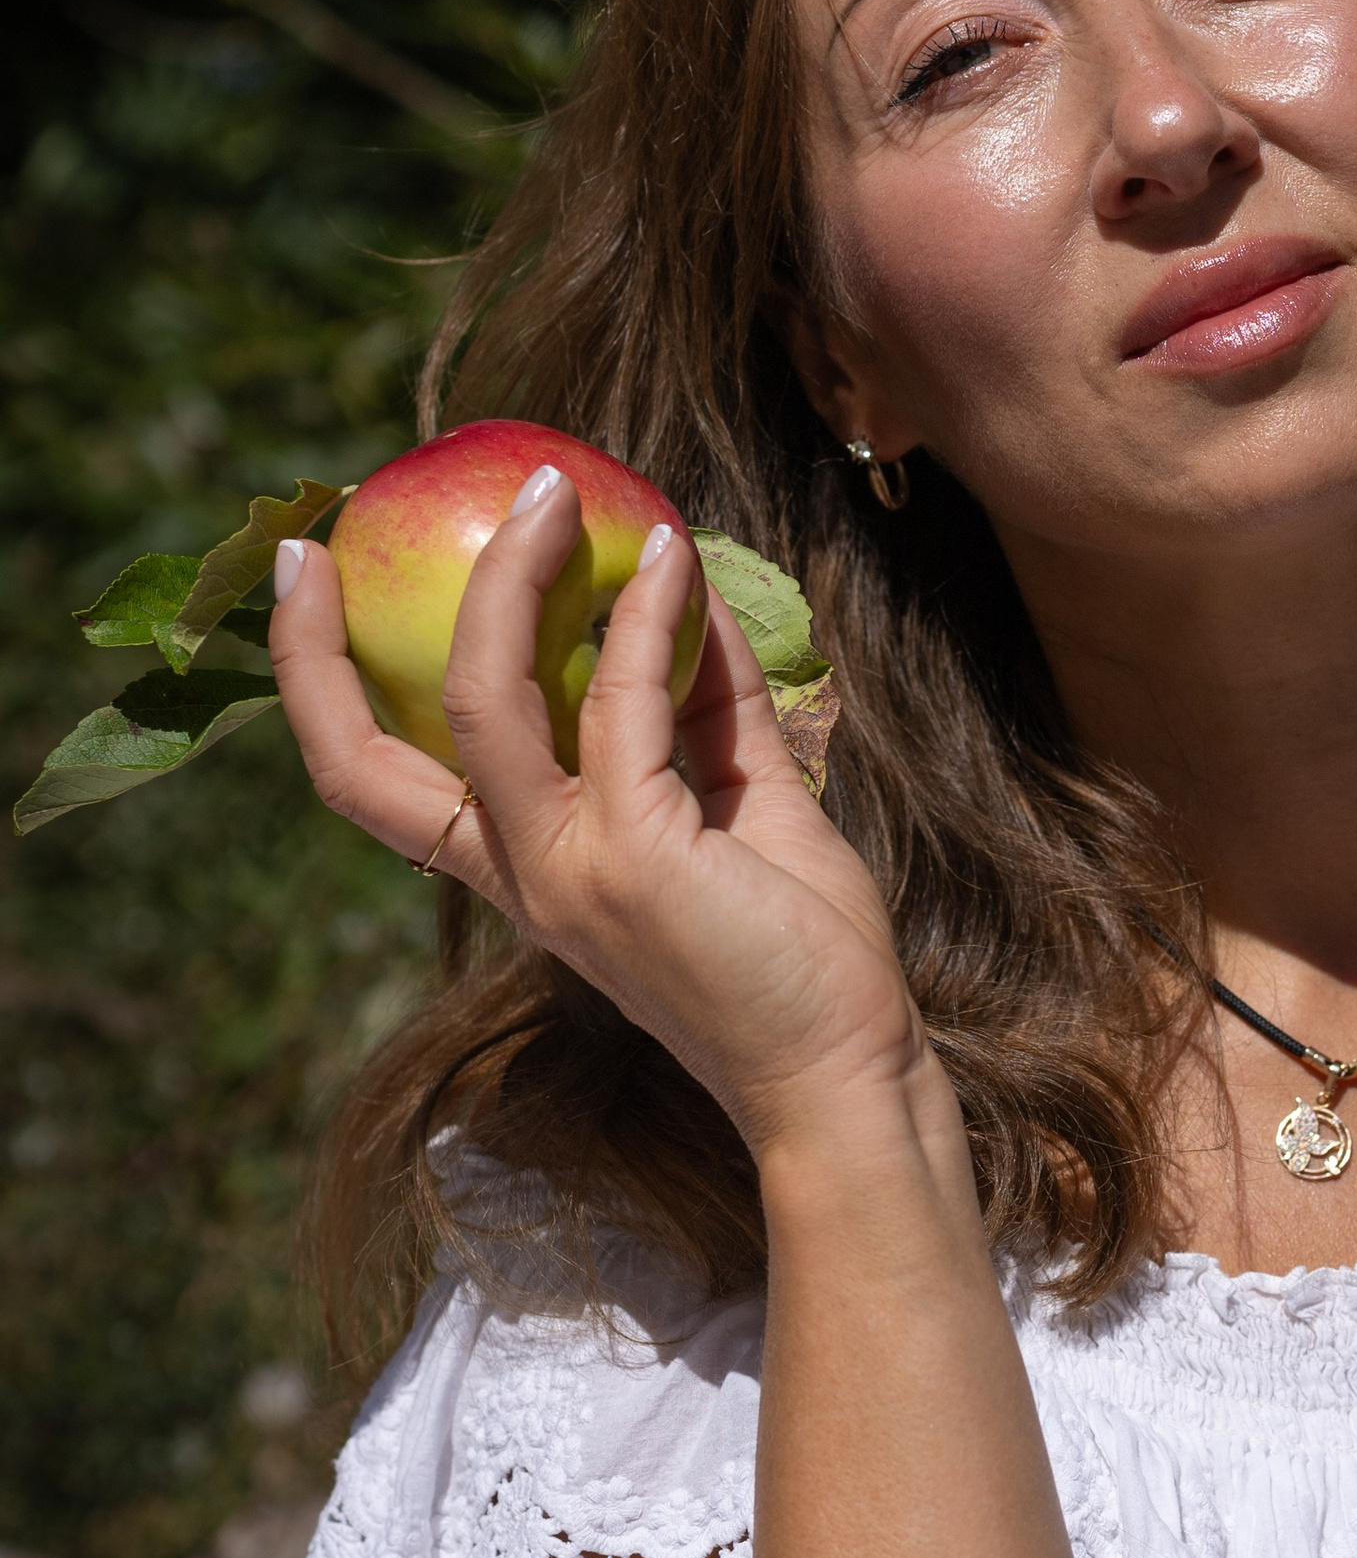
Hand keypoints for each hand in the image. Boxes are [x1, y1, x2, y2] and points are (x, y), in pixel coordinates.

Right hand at [271, 466, 953, 1174]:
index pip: (376, 782)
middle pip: (361, 759)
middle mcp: (521, 874)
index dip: (318, 685)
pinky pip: (624, 699)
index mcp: (523, 868)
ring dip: (516, 574)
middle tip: (336, 526)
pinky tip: (675, 559)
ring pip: (486, 697)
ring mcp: (567, 868)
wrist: (846, 1065)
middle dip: (318, 645)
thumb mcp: (733, 802)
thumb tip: (682, 589)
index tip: (308, 582)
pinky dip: (646, 615)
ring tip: (555, 492)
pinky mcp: (636, 854)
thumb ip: (699, 704)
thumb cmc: (795, 946)